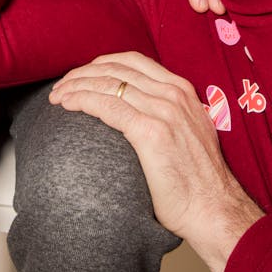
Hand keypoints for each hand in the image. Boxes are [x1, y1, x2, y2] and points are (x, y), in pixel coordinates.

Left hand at [49, 51, 262, 271]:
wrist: (214, 210)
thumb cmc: (198, 181)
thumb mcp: (190, 132)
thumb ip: (170, 114)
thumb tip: (140, 112)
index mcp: (181, 90)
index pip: (133, 61)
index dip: (101, 64)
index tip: (82, 74)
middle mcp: (173, 93)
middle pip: (116, 68)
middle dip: (83, 73)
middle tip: (62, 84)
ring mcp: (163, 110)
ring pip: (107, 84)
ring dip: (76, 85)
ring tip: (57, 95)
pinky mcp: (150, 131)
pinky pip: (106, 106)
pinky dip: (82, 100)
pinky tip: (67, 105)